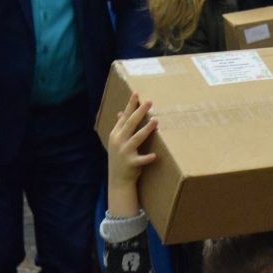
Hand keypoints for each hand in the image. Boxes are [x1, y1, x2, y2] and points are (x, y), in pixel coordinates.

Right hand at [107, 93, 158, 216]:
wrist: (118, 179)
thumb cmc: (120, 157)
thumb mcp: (117, 141)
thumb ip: (120, 127)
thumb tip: (120, 113)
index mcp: (116, 134)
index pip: (124, 116)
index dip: (130, 105)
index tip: (137, 93)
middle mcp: (119, 141)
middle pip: (130, 124)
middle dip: (140, 112)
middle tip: (149, 102)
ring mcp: (124, 152)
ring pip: (136, 138)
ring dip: (146, 130)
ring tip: (156, 121)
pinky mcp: (131, 164)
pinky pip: (140, 160)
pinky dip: (147, 158)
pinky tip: (155, 155)